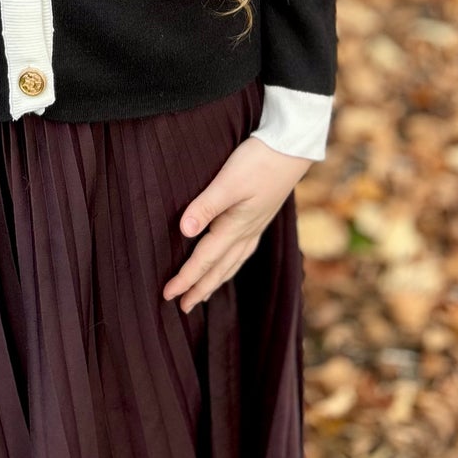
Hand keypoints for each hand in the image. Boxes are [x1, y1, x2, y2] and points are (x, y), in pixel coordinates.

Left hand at [162, 138, 310, 313]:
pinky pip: (242, 251)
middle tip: (182, 308)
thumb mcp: (228, 182)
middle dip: (199, 289)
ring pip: (232, 263)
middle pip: (218, 269)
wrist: (291, 149)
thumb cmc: (258, 162)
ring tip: (203, 295)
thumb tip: (185, 231)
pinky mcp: (260, 217)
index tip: (167, 295)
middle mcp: (246, 233)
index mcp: (235, 227)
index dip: (185, 279)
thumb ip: (206, 206)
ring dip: (215, 280)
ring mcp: (256, 227)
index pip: (204, 260)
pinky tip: (230, 262)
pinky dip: (231, 264)